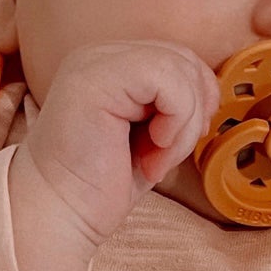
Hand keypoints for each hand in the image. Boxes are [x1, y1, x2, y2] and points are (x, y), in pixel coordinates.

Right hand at [9, 39, 219, 270]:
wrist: (59, 215)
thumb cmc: (101, 185)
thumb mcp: (151, 136)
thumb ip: (175, 104)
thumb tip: (212, 91)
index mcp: (112, 65)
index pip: (181, 61)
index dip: (194, 105)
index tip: (168, 148)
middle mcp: (101, 54)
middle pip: (185, 60)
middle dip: (192, 115)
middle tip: (162, 156)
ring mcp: (96, 62)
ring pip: (181, 69)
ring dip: (183, 127)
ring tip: (153, 159)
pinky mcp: (97, 77)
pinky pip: (169, 81)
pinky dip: (175, 125)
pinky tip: (150, 154)